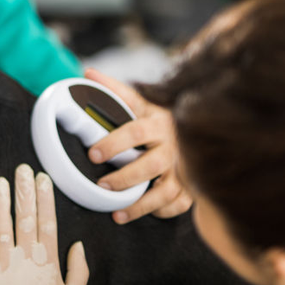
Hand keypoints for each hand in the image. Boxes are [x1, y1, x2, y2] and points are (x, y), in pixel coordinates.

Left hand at [0, 164, 87, 284]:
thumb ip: (78, 269)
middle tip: (22, 169)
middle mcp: (27, 261)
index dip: (45, 198)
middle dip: (24, 191)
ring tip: (0, 182)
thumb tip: (78, 244)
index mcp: (49, 264)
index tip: (43, 178)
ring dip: (0, 203)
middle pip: (25, 219)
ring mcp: (5, 268)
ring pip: (2, 228)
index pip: (47, 222)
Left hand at [84, 68, 192, 223]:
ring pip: (166, 191)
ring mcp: (184, 169)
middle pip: (151, 165)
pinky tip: (144, 212)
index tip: (93, 154)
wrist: (195, 133)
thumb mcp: (140, 103)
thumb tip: (88, 72)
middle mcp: (173, 147)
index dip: (114, 143)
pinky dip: (163, 211)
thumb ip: (115, 90)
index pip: (135, 132)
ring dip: (141, 204)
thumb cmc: (158, 120)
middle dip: (125, 177)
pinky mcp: (191, 187)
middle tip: (102, 184)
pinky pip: (179, 204)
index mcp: (158, 123)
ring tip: (117, 212)